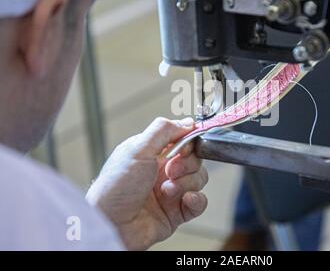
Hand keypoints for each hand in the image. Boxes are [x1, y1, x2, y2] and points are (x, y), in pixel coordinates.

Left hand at [86, 117, 207, 249]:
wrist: (111, 226)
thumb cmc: (115, 189)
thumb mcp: (136, 149)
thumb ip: (163, 130)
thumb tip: (187, 122)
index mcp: (152, 153)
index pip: (182, 139)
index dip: (188, 142)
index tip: (184, 147)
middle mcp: (162, 171)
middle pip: (194, 159)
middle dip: (186, 164)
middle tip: (170, 171)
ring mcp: (171, 191)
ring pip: (198, 179)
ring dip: (186, 183)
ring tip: (166, 191)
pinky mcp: (177, 212)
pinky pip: (199, 202)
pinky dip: (196, 200)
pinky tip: (184, 200)